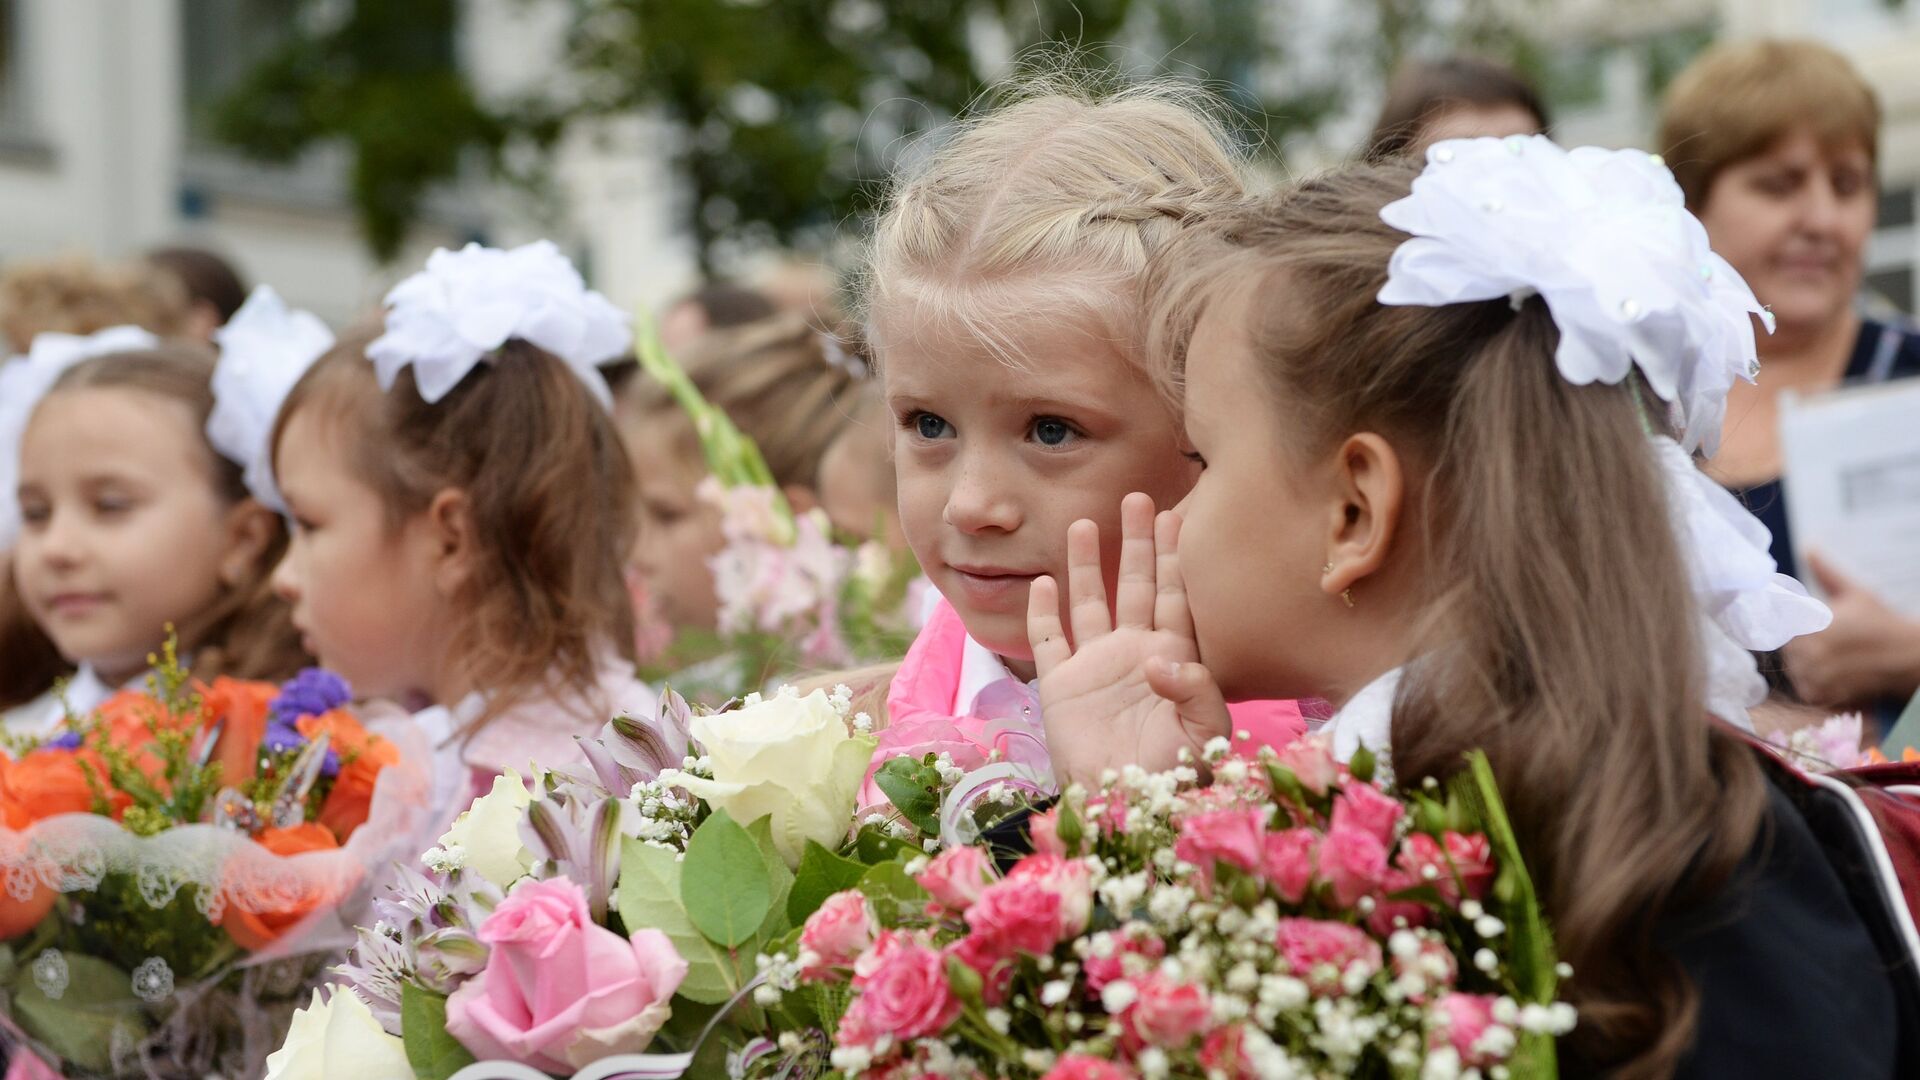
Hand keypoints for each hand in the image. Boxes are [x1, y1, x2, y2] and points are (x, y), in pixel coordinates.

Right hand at [1026, 492, 1231, 787]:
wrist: (1125, 808)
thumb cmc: (1173, 776)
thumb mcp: (1203, 734)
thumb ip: (1193, 689)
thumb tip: (1157, 655)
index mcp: (1173, 659)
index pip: (1174, 596)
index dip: (1173, 557)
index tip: (1176, 515)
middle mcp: (1133, 654)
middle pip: (1134, 586)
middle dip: (1136, 544)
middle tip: (1137, 498)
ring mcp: (1095, 668)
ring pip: (1089, 603)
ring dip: (1086, 566)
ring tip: (1084, 524)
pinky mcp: (1060, 686)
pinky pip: (1048, 640)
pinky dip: (1043, 612)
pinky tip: (1042, 582)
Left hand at [1783, 552, 1919, 706]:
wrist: (1910, 656)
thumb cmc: (1881, 622)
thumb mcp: (1855, 593)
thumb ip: (1826, 573)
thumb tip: (1808, 547)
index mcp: (1812, 622)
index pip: (1779, 625)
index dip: (1791, 625)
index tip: (1811, 627)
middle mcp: (1810, 649)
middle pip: (1785, 648)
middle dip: (1800, 644)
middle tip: (1830, 643)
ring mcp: (1815, 674)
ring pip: (1793, 668)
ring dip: (1806, 665)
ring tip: (1836, 657)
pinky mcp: (1822, 694)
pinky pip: (1804, 689)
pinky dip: (1815, 684)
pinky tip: (1836, 673)